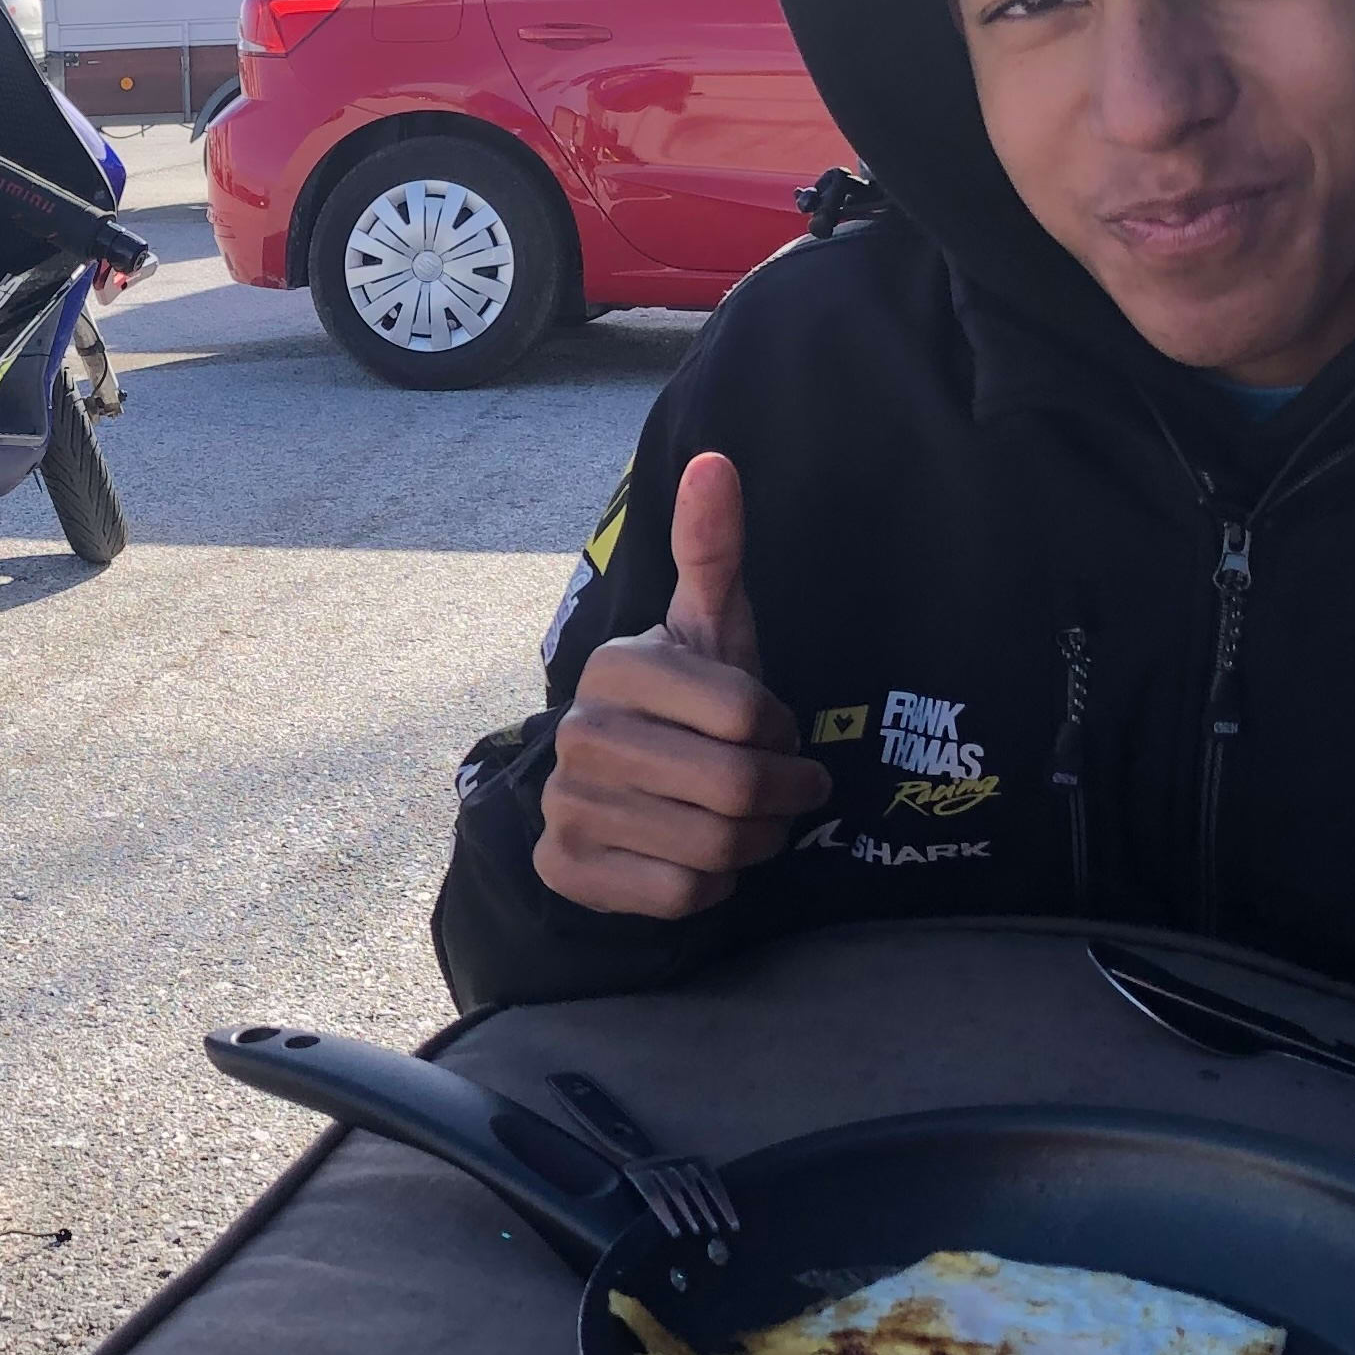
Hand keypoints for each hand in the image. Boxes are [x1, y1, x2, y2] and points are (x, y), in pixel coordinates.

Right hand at [531, 452, 834, 918]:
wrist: (617, 793)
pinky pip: (681, 893)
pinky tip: (699, 857)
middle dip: (782, 797)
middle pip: (735, 788)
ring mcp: (566, 802)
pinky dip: (712, 885)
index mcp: (616, 666)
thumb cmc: (687, 707)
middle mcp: (579, 731)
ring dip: (754, 843)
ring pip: (713, 847)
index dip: (781, 732)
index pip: (745, 716)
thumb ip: (713, 550)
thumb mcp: (710, 630)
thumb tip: (717, 461)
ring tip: (748, 822)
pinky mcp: (566, 867)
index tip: (775, 731)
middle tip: (788, 790)